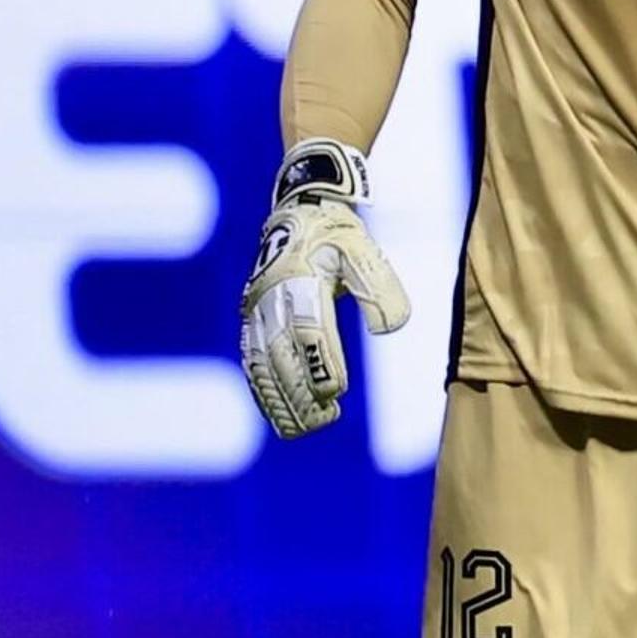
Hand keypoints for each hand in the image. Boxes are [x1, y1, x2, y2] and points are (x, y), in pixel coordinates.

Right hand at [238, 138, 407, 438]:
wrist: (299, 208)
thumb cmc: (338, 233)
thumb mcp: (365, 251)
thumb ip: (379, 287)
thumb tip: (386, 329)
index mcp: (300, 279)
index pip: (310, 329)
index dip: (321, 362)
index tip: (337, 391)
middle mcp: (271, 296)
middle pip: (281, 353)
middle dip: (299, 390)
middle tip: (324, 420)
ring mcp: (256, 308)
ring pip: (261, 361)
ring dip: (278, 398)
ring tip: (302, 428)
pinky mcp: (250, 317)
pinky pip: (251, 358)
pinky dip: (262, 388)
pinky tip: (278, 413)